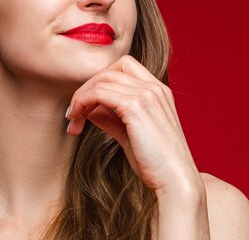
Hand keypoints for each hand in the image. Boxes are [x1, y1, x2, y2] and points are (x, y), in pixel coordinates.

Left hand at [65, 55, 201, 194]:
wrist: (175, 181)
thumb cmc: (155, 164)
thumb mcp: (129, 135)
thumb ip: (112, 118)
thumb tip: (89, 109)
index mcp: (158, 91)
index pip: (123, 67)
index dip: (100, 81)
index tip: (86, 105)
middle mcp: (154, 87)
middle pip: (109, 70)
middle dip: (86, 88)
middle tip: (73, 113)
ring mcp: (146, 94)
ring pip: (101, 80)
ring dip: (80, 98)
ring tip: (73, 120)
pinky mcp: (136, 106)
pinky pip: (98, 92)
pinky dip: (82, 102)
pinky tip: (77, 121)